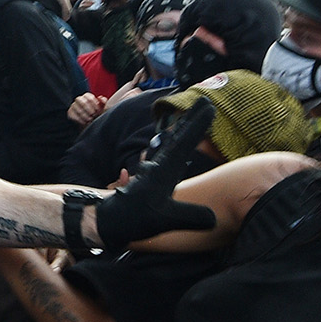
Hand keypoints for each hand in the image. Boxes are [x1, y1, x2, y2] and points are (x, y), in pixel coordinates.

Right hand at [67, 90, 107, 125]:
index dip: (94, 104)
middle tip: (93, 115)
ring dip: (85, 115)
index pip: (89, 97)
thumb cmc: (96, 113)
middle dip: (89, 109)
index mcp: (87, 96)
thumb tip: (100, 98)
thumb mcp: (101, 108)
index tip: (97, 110)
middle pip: (83, 102)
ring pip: (78, 109)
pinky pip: (73, 115)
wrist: (88, 122)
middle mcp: (79, 99)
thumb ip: (103, 102)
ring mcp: (73, 106)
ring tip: (90, 119)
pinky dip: (80, 120)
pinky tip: (84, 122)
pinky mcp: (70, 113)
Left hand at [84, 109, 216, 246]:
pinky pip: (165, 154)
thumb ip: (190, 217)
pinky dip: (174, 143)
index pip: (184, 142)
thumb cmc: (133, 217)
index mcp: (164, 169)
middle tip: (205, 101)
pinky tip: (177, 137)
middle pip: (178, 137)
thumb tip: (213, 219)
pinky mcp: (150, 177)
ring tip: (195, 116)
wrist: (107, 220)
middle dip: (192, 119)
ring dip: (183, 129)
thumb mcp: (164, 220)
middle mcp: (159, 165)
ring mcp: (154, 170)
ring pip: (171, 143)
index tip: (209, 107)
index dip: (197, 125)